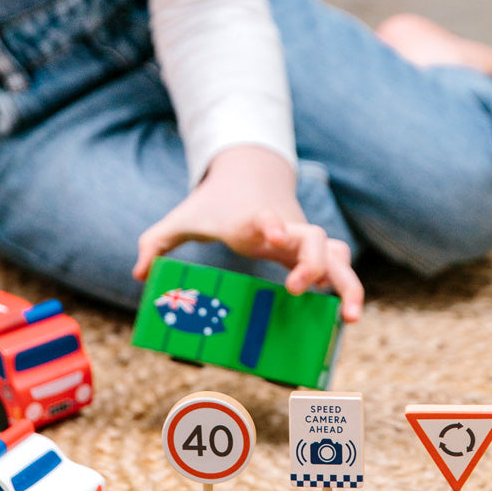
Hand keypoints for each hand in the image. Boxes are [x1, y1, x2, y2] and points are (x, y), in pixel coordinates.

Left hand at [133, 146, 362, 321]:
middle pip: (314, 239)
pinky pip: (337, 268)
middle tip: (300, 291)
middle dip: (314, 265)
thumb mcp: (183, 217)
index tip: (273, 234)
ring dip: (347, 284)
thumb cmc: (216, 202)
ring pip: (338, 255)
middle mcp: (286, 229)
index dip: (271, 224)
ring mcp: (303, 240)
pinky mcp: (311, 252)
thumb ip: (157, 241)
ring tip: (352, 318)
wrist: (251, 172)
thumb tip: (140, 274)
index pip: (266, 218)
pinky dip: (345, 290)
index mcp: (253, 220)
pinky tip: (348, 317)